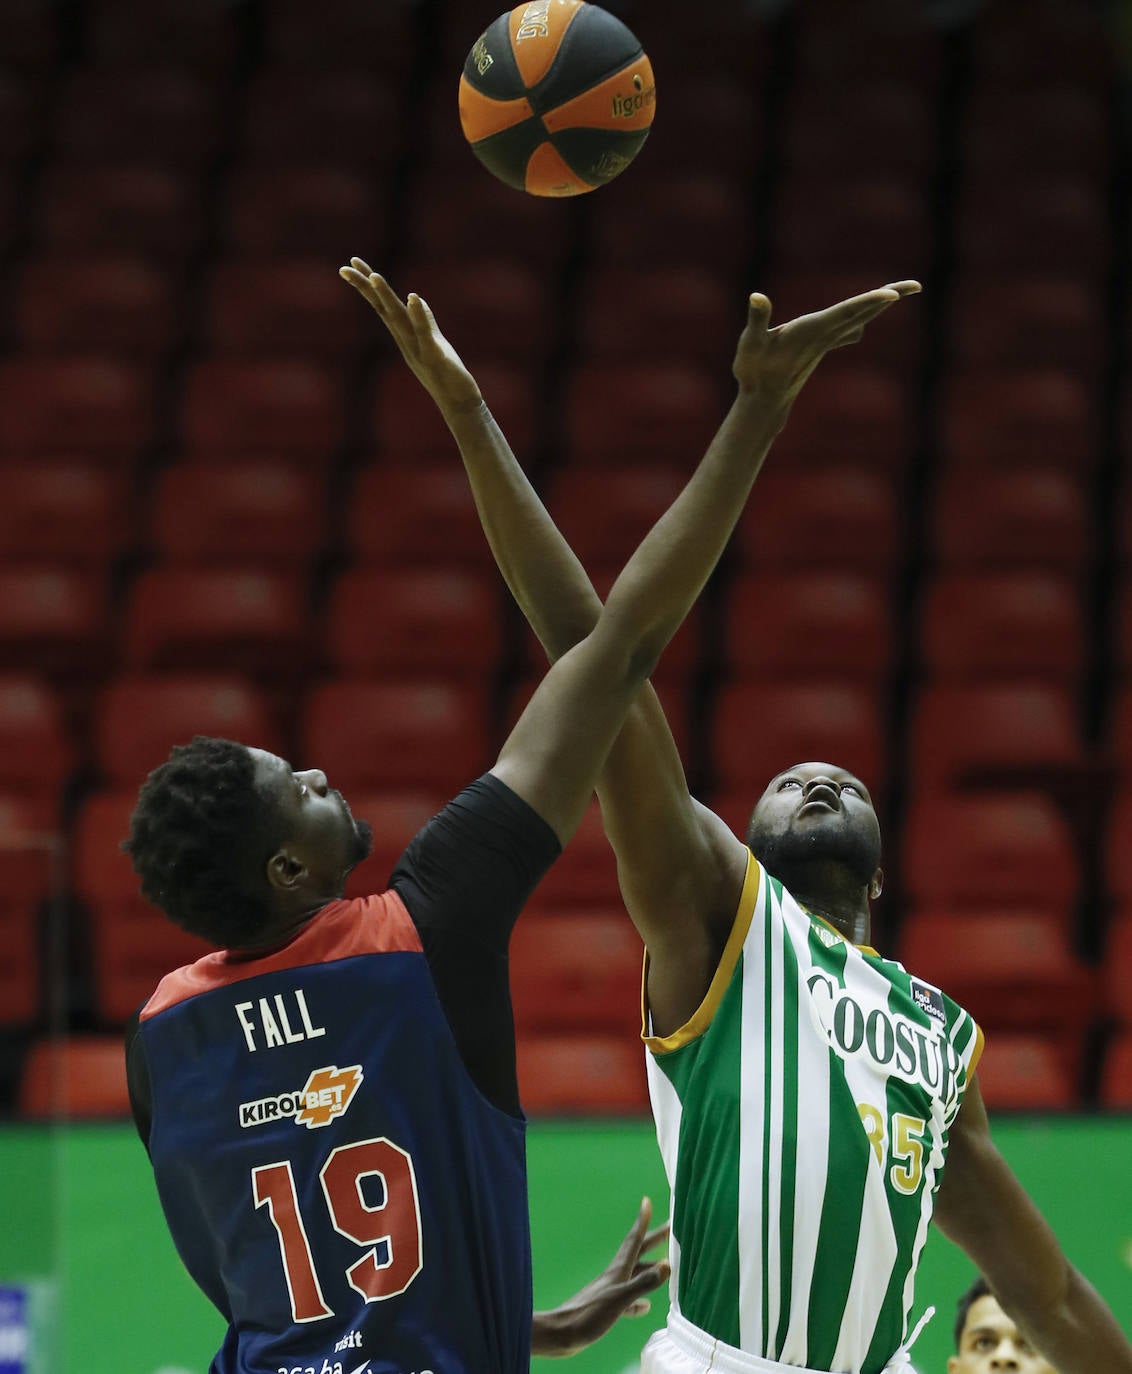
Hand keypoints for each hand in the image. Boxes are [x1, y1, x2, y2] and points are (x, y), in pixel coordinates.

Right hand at [339, 257, 482, 415]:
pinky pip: (425, 335)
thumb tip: (415, 301)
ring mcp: (418, 350)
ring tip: (375, 276)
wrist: (459, 403)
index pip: (382, 306)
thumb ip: (425, 322)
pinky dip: (419, 317)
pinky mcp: (435, 358)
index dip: (367, 285)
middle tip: (347, 266)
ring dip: (386, 297)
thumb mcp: (433, 342)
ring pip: (399, 320)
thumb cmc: (446, 374)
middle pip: (383, 309)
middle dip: (366, 287)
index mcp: (404, 336)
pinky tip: (413, 298)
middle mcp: (406, 341)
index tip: (351, 263)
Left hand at [530, 1197, 670, 1357]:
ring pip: (636, 1274)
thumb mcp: (619, 1299)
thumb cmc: (589, 1315)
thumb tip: (667, 1264)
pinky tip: (646, 1306)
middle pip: (638, 1252)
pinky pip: (629, 1299)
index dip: (642, 1221)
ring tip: (667, 1266)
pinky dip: (640, 1299)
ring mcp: (612, 1291)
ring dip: (651, 1268)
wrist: (563, 1334)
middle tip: (670, 1228)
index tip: (647, 1201)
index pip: (634, 1240)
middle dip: (654, 1239)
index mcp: (618, 1270)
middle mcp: (616, 1276)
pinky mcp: (608, 1308)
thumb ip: (643, 1283)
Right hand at [731, 279, 920, 419]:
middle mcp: (824, 336)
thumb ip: (756, 318)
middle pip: (862, 312)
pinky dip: (860, 318)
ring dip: (878, 304)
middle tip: (916, 285)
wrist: (763, 403)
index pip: (846, 312)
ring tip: (898, 292)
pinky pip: (847, 329)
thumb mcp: (750, 343)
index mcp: (811, 331)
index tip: (893, 296)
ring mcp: (824, 342)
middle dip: (888, 297)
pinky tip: (863, 321)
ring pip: (858, 319)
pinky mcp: (819, 347)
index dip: (868, 302)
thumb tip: (756, 296)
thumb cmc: (754, 372)